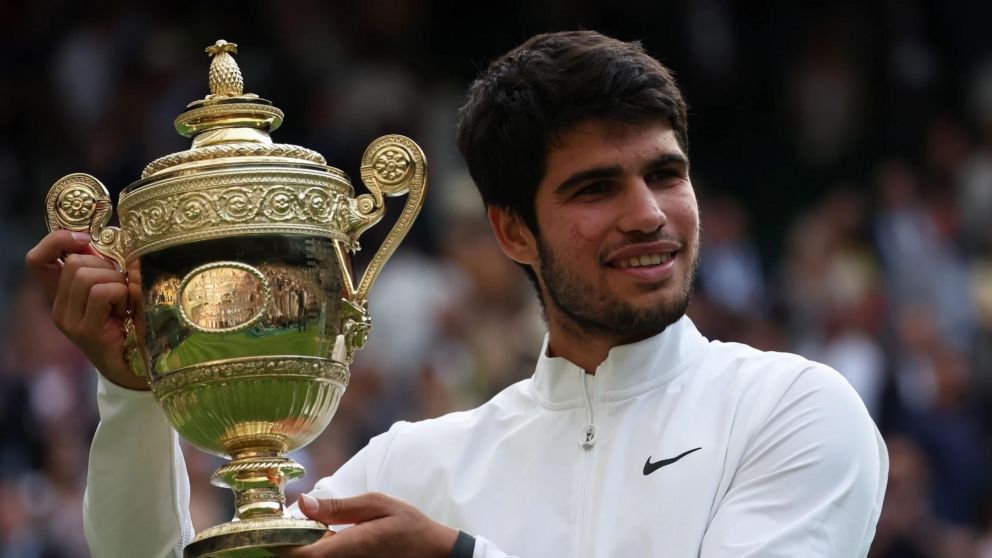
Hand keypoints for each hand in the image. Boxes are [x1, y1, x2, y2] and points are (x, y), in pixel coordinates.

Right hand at [25, 230, 146, 389]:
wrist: (140, 367)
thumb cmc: (133, 324)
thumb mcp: (118, 290)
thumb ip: (108, 267)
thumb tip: (117, 237)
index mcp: (63, 296)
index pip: (37, 260)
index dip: (57, 241)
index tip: (85, 239)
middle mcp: (60, 308)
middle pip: (73, 262)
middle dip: (106, 266)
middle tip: (122, 287)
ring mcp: (70, 321)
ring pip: (86, 275)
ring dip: (117, 281)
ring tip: (126, 301)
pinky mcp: (87, 330)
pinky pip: (102, 292)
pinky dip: (122, 293)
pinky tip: (127, 310)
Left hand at [280, 492, 458, 557]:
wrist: (431, 552)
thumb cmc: (407, 524)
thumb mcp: (376, 503)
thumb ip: (338, 506)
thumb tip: (304, 503)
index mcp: (349, 547)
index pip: (301, 556)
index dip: (279, 543)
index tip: (271, 524)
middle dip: (285, 543)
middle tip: (282, 522)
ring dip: (299, 548)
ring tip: (301, 528)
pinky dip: (314, 551)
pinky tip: (318, 538)